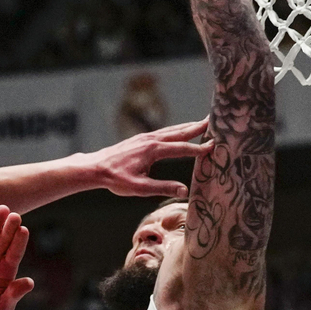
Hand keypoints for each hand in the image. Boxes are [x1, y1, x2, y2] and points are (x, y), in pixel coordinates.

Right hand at [0, 206, 33, 309]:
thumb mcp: (0, 306)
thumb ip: (14, 295)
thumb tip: (30, 282)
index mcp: (6, 269)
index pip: (15, 252)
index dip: (19, 241)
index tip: (24, 230)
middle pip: (5, 239)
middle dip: (10, 228)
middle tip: (16, 216)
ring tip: (4, 210)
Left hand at [78, 118, 209, 198]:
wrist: (96, 167)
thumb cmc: (116, 179)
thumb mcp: (139, 188)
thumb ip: (163, 188)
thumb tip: (185, 190)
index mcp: (153, 150)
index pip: (182, 149)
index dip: (199, 148)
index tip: (215, 146)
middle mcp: (151, 140)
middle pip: (179, 132)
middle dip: (197, 126)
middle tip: (214, 119)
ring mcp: (145, 138)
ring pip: (171, 130)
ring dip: (187, 126)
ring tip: (202, 123)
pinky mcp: (140, 139)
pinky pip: (163, 132)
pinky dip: (175, 130)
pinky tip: (178, 132)